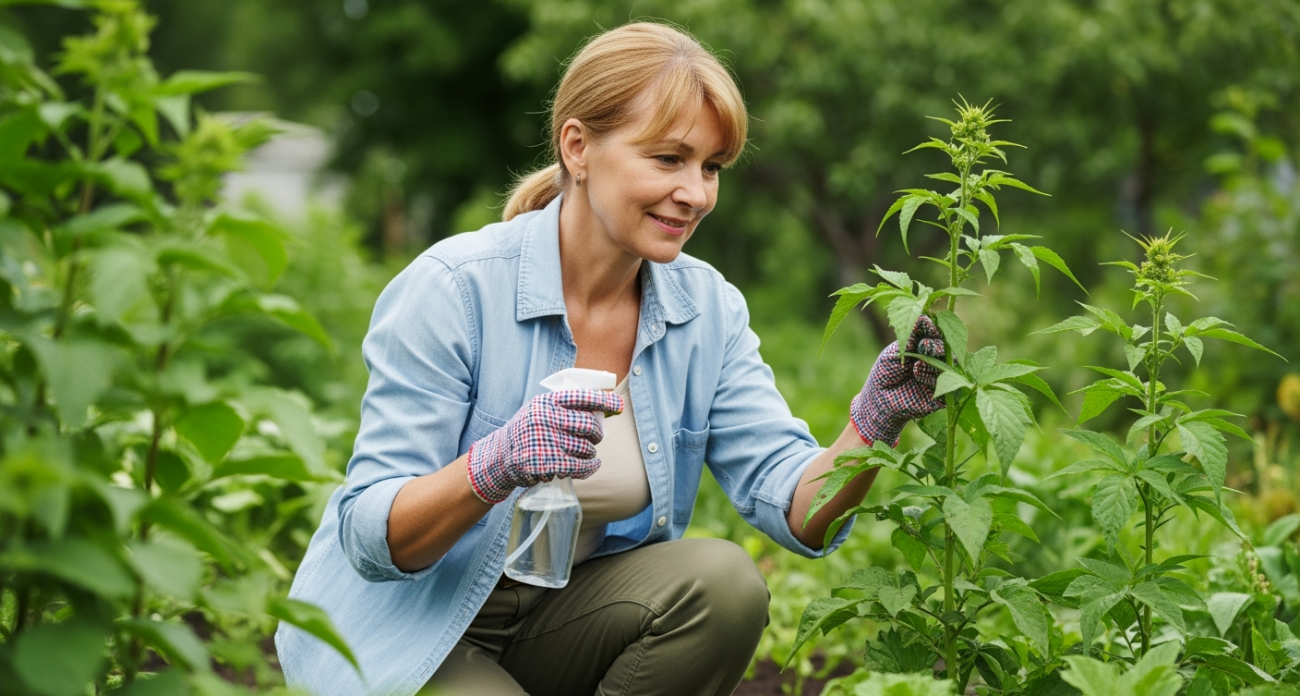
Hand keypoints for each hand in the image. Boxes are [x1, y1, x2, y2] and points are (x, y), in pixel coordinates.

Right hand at [466, 389, 624, 503]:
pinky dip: (590, 468)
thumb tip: (601, 411)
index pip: (581, 397)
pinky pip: (580, 466)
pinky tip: (591, 466)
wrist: (500, 457)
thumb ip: (563, 409)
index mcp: (546, 402)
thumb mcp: (538, 411)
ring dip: (590, 453)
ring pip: (586, 448)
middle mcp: (545, 419)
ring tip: (583, 453)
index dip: (604, 401)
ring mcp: (545, 442)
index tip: (619, 406)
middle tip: (596, 438)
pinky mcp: (546, 463)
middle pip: (589, 426)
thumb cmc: (527, 432)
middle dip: (597, 434)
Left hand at [850, 315, 945, 444]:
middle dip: (936, 345)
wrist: (879, 399)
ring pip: (948, 366)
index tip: (926, 326)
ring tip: (916, 366)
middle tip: (924, 345)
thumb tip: (923, 316)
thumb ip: (909, 336)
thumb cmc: (885, 372)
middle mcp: (937, 360)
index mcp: (927, 346)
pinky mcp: (943, 395)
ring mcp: (941, 377)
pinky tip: (919, 374)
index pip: (936, 334)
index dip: (933, 329)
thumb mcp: (894, 351)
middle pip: (946, 349)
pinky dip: (934, 379)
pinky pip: (948, 385)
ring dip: (933, 362)